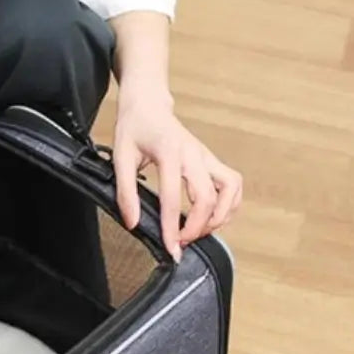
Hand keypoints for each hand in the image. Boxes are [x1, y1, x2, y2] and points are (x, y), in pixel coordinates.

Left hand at [113, 93, 242, 261]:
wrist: (148, 105)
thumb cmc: (134, 128)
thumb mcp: (120, 158)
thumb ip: (125, 192)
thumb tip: (132, 223)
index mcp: (169, 153)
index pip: (173, 198)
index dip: (173, 228)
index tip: (171, 248)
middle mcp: (193, 154)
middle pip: (208, 197)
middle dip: (198, 227)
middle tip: (181, 242)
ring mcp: (206, 156)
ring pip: (230, 188)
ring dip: (221, 215)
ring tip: (201, 231)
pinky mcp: (211, 159)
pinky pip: (232, 184)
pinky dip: (229, 204)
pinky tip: (214, 216)